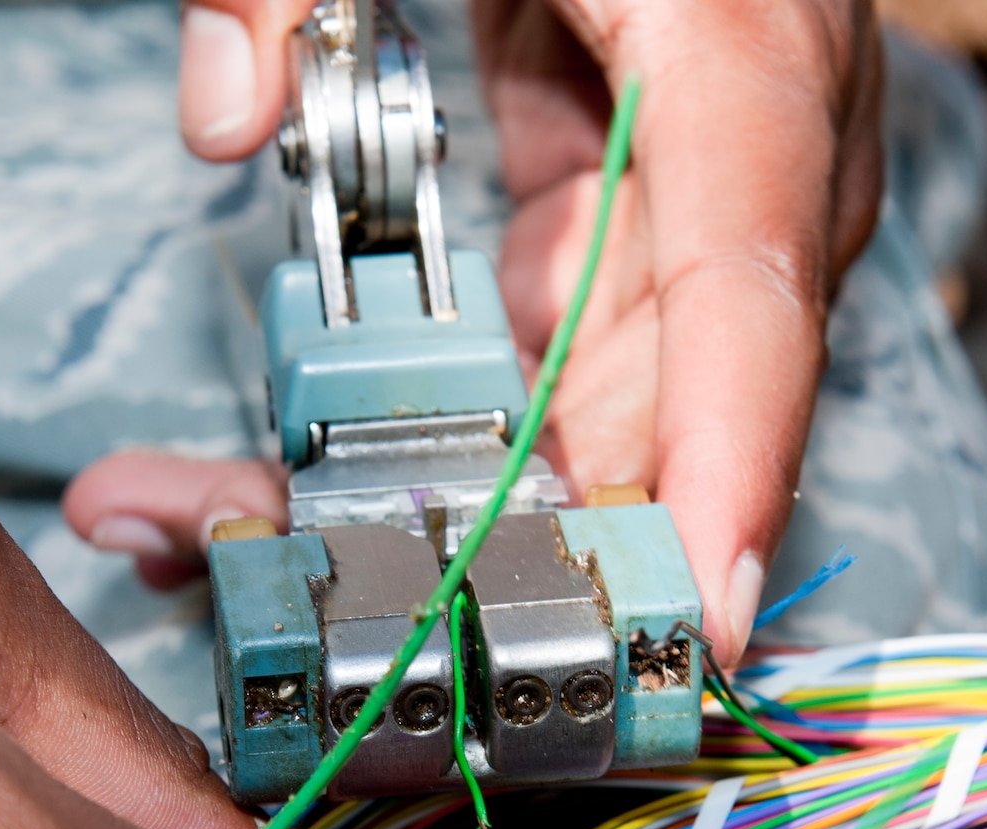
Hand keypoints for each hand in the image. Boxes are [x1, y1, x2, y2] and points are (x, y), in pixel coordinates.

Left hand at [86, 0, 881, 663]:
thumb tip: (223, 118)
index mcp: (730, 25)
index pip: (752, 277)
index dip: (734, 459)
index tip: (705, 608)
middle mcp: (764, 103)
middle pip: (691, 358)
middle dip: (572, 502)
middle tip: (425, 612)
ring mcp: (727, 131)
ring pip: (648, 347)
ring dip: (518, 446)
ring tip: (335, 518)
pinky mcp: (666, 139)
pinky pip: (606, 291)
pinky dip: (516, 366)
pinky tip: (402, 402)